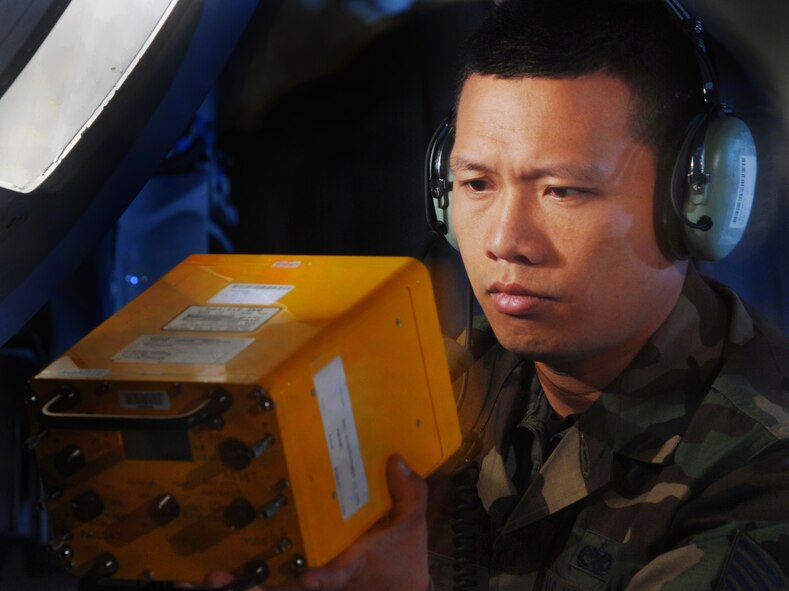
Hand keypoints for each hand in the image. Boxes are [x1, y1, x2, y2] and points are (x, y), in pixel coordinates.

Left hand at [199, 454, 428, 590]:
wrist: (401, 590)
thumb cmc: (402, 559)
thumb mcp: (412, 526)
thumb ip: (409, 494)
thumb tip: (395, 460)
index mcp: (351, 567)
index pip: (334, 576)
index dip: (320, 580)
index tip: (306, 579)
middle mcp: (325, 583)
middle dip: (260, 588)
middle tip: (226, 581)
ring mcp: (312, 586)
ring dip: (244, 587)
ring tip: (212, 579)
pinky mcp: (305, 585)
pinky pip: (276, 587)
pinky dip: (247, 584)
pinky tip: (216, 577)